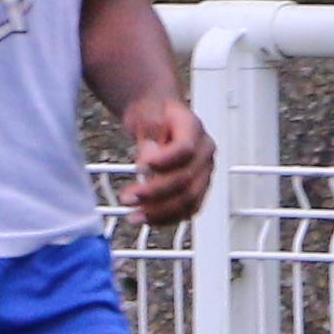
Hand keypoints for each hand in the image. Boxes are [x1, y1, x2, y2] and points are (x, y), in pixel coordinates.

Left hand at [121, 96, 215, 229]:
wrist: (158, 120)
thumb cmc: (154, 115)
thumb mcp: (146, 114)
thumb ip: (149, 134)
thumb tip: (149, 161)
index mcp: (194, 129)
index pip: (185, 149)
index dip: (164, 161)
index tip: (140, 168)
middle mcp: (204, 152)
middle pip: (186, 179)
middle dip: (154, 193)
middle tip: (128, 198)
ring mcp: (204, 173)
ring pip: (189, 200)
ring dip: (160, 212)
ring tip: (134, 215)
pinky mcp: (198, 189)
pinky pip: (187, 210)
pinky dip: (167, 218)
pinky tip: (146, 219)